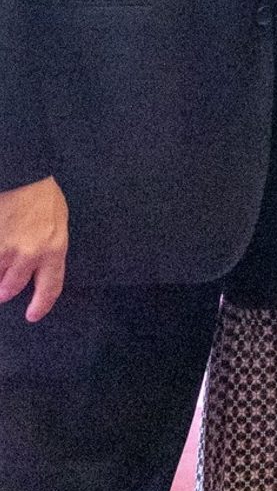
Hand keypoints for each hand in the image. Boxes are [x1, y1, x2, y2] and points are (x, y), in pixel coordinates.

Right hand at [0, 176, 68, 321]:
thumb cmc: (45, 198)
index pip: (50, 288)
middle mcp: (30, 253)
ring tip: (1, 262)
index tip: (32, 315)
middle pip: (12, 288)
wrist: (30, 175)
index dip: (40, 305)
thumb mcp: (58, 226)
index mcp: (54, 249)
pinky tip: (0, 245)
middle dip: (5, 291)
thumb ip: (48, 251)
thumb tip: (34, 274)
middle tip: (3, 289)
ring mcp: (6, 247)